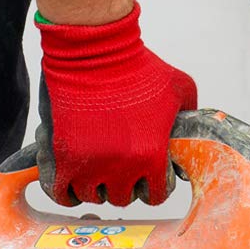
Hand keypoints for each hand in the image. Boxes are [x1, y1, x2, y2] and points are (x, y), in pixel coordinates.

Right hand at [35, 2, 196, 206]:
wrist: (96, 51)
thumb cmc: (138, 66)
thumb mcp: (179, 88)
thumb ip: (188, 115)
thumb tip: (188, 136)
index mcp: (151, 155)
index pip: (156, 195)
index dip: (153, 185)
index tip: (147, 174)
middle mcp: (120, 167)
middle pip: (122, 197)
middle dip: (124, 184)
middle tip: (120, 167)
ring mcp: (89, 164)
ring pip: (93, 196)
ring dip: (96, 186)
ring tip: (97, 169)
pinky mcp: (61, 156)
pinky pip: (60, 192)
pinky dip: (66, 192)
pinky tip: (72, 181)